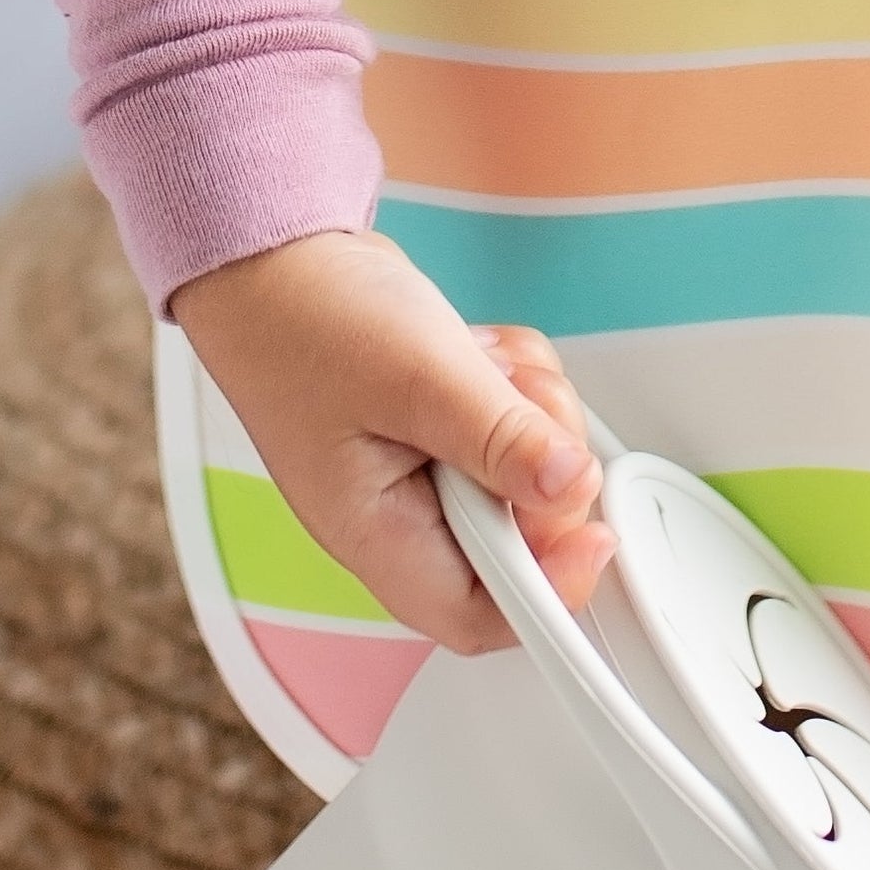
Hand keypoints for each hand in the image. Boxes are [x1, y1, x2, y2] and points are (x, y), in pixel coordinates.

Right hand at [169, 226, 608, 656]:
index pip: (481, 616)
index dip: (549, 590)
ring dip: (534, 414)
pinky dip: (517, 385)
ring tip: (488, 368)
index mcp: (378, 535)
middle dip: (544, 469)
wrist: (274, 254)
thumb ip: (499, 439)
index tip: (595, 534)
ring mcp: (426, 469)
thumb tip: (572, 490)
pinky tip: (480, 352)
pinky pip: (516, 425)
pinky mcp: (445, 426)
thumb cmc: (306, 318)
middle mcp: (404, 515)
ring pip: (528, 474)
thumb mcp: (416, 377)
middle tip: (525, 410)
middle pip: (519, 540)